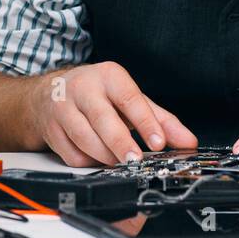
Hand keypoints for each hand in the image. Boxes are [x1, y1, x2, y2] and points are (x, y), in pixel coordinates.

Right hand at [28, 62, 196, 166]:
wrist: (52, 93)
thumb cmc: (98, 95)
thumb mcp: (130, 100)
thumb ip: (161, 120)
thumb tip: (188, 142)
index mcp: (108, 76)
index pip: (129, 98)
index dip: (145, 122)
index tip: (159, 142)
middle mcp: (83, 87)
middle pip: (102, 118)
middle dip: (120, 142)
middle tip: (136, 159)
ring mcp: (63, 107)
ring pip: (85, 138)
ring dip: (105, 155)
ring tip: (119, 162)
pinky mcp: (51, 129)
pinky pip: (71, 153)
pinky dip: (88, 161)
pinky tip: (96, 157)